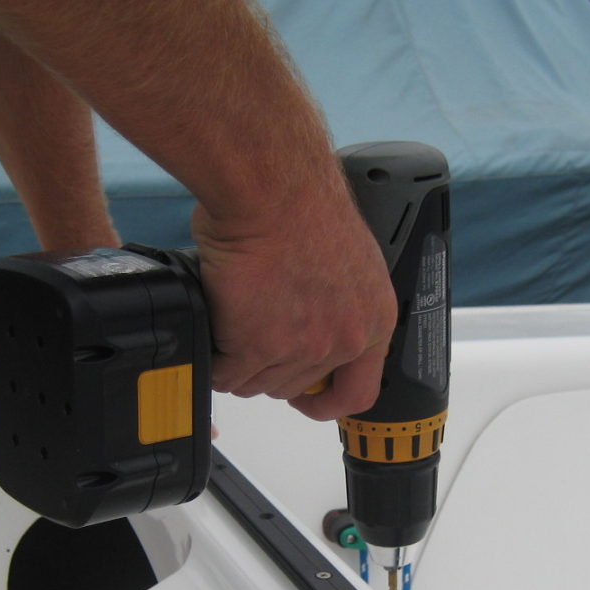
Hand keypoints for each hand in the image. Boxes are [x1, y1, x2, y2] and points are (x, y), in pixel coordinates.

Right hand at [194, 186, 395, 421]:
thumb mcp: (347, 261)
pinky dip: (215, 358)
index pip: (359, 391)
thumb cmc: (302, 203)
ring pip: (258, 383)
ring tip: (232, 326)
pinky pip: (227, 373)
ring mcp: (300, 347)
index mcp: (373, 320)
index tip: (311, 399)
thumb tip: (311, 319)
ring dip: (240, 364)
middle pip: (296, 386)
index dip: (328, 401)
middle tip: (252, 340)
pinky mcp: (256, 345)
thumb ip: (337, 303)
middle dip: (270, 369)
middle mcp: (342, 340)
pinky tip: (216, 330)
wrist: (271, 189)